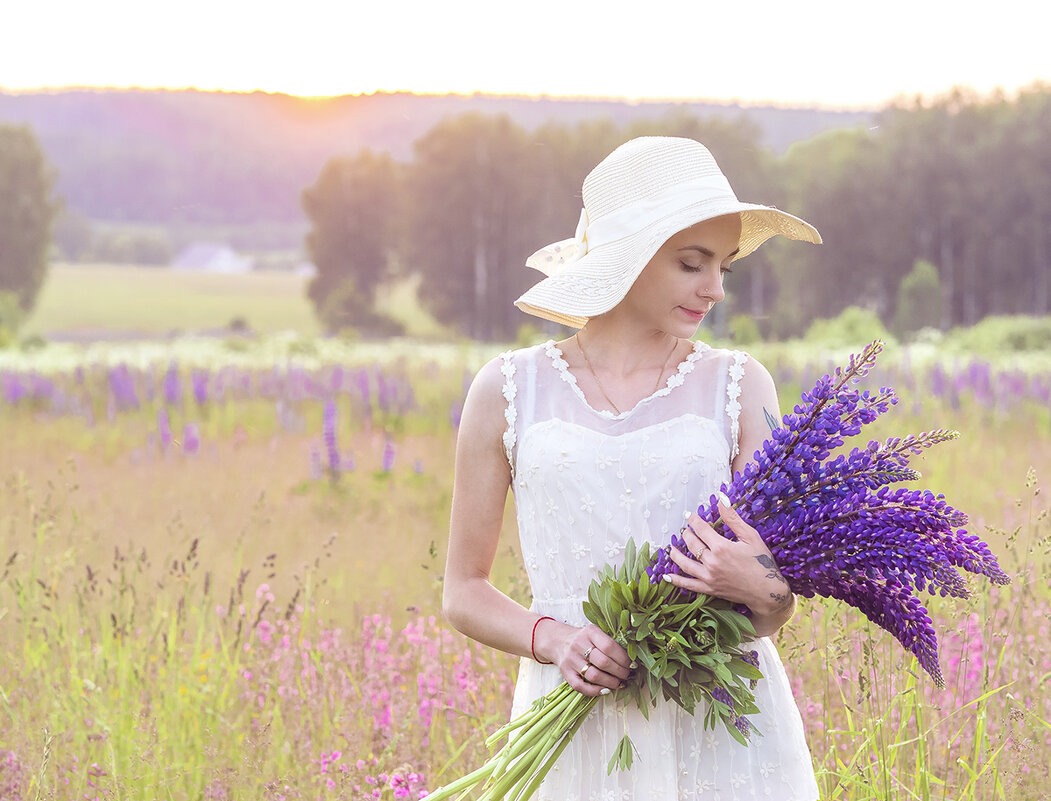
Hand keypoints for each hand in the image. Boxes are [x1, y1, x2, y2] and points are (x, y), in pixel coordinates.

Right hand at [534, 619, 633, 696]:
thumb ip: (609, 643)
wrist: (557, 640)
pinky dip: (595, 691)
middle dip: (620, 672)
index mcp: (590, 632)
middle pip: (604, 662)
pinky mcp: (565, 672)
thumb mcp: (595, 633)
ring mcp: (571, 659)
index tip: (632, 665)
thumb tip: (631, 661)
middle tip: (627, 675)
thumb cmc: (583, 638)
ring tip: (618, 683)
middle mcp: (578, 644)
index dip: (624, 658)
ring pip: (594, 676)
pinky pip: (580, 686)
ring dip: (610, 683)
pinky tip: (605, 690)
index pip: (609, 647)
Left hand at [664, 498, 792, 615]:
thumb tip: (721, 499)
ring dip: (675, 555)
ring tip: (671, 548)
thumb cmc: (762, 563)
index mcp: (721, 547)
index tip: (689, 516)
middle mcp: (712, 562)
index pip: (701, 529)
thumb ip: (733, 518)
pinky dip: (676, 580)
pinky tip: (666, 576)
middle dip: (686, 535)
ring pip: (685, 564)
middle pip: (691, 544)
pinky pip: (688, 585)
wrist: (768, 592)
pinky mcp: (710, 589)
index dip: (693, 521)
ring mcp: (709, 577)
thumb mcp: (750, 537)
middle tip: (684, 530)